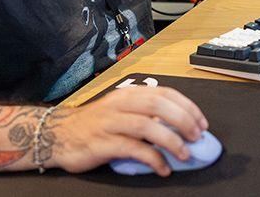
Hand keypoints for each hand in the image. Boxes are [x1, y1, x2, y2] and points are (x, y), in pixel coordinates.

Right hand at [49, 86, 207, 175]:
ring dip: (171, 140)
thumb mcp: (120, 111)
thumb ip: (145, 114)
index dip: (187, 107)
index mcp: (128, 94)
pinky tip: (163, 167)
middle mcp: (120, 104)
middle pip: (158, 105)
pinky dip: (152, 158)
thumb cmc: (94, 125)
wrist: (58, 135)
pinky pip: (132, 149)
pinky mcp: (102, 142)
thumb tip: (179, 127)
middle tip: (197, 136)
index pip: (164, 93)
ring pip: (147, 125)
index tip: (201, 122)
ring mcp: (110, 122)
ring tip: (185, 153)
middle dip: (183, 120)